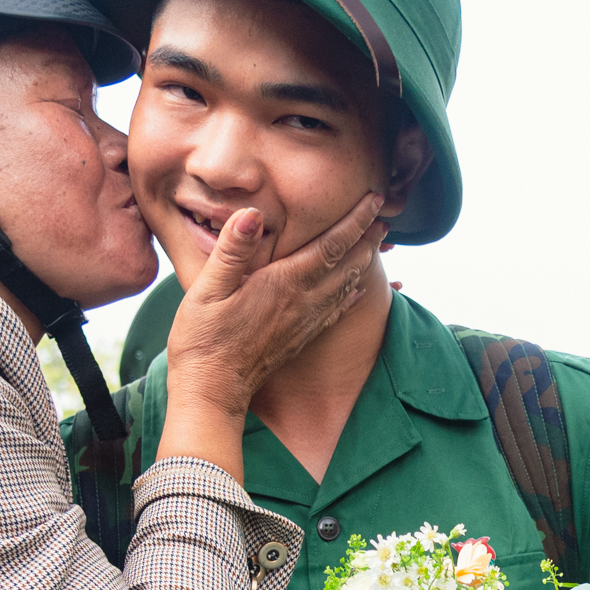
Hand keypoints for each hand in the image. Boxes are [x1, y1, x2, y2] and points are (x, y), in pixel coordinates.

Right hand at [158, 196, 382, 481]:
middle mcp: (302, 303)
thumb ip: (232, 251)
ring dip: (363, 264)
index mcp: (283, 284)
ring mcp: (303, 323)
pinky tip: (358, 291)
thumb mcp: (207, 290)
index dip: (356, 220)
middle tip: (386, 217)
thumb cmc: (203, 340)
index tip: (374, 198)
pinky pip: (334, 312)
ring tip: (376, 246)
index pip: (331, 245)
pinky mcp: (298, 339)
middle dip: (368, 239)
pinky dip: (351, 296)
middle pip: (346, 265)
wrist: (211, 391)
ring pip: (344, 288)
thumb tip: (252, 214)